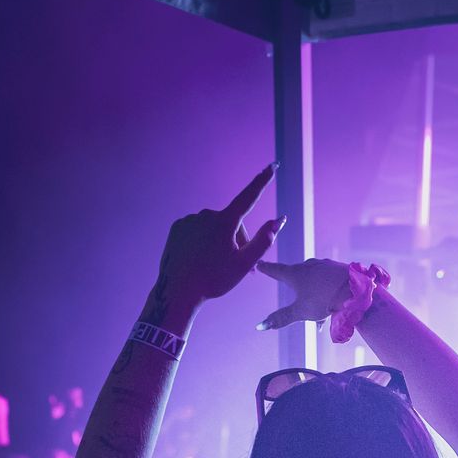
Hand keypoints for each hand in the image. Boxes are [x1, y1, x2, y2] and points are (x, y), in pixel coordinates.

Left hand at [150, 165, 285, 309]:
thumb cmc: (214, 280)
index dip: (262, 181)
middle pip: (233, 223)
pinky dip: (204, 241)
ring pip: (215, 227)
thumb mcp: (245, 263)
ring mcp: (190, 221)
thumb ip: (264, 240)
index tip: (272, 165)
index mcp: (225, 222)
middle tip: (242, 268)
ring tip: (218, 266)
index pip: (249, 196)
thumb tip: (280, 220)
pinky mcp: (178, 228)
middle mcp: (206, 215)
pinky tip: (201, 259)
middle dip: (240, 240)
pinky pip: (198, 230)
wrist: (177, 292)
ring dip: (222, 242)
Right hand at [254, 258, 352, 330]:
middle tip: (299, 305)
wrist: (357, 290)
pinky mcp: (339, 269)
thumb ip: (280, 318)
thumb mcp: (300, 312)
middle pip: (297, 277)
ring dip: (314, 297)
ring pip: (314, 282)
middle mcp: (308, 266)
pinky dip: (327, 294)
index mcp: (295, 274)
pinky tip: (334, 310)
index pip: (275, 270)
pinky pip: (328, 282)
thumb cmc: (325, 300)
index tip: (259, 265)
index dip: (266, 269)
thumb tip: (259, 326)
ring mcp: (324, 266)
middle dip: (296, 290)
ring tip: (321, 318)